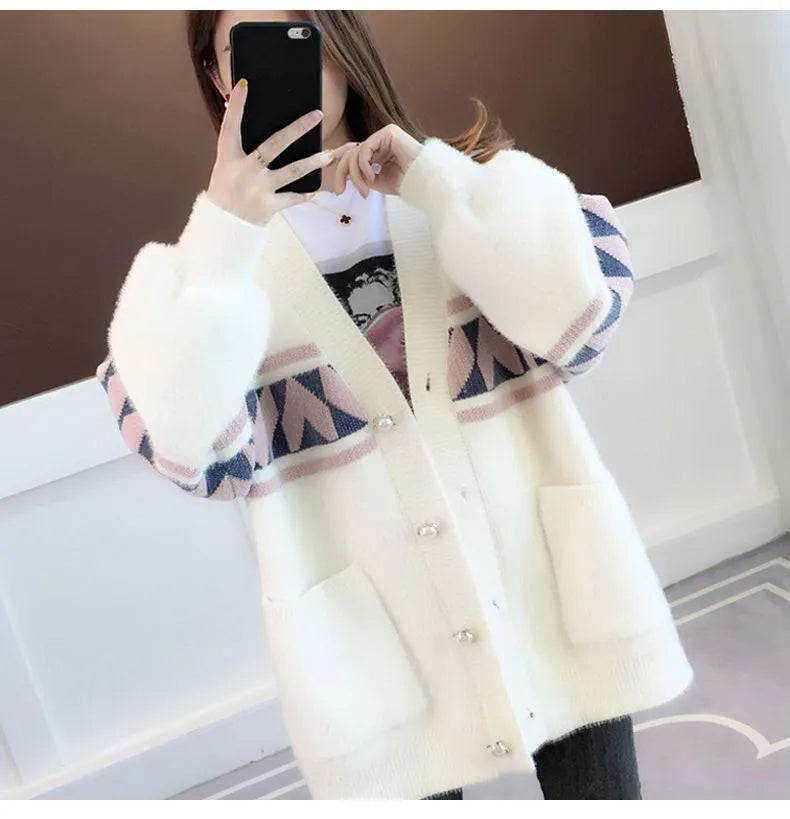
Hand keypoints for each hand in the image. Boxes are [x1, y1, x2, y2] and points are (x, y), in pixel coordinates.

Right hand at [206, 79, 335, 226]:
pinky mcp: (269, 206)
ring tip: (330, 154)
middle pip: (274, 144)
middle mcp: (244, 171)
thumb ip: (240, 146)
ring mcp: (258, 189)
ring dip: (313, 161)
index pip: (230, 126)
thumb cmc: (228, 191)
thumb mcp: (226, 166)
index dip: (237, 106)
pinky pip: (293, 197)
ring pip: (292, 171)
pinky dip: (305, 193)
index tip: (245, 84)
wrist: (225, 227)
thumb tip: (251, 116)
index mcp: (228, 158)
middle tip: (317, 114)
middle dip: (297, 128)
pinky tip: (318, 188)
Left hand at [332, 124, 421, 197]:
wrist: (424, 181)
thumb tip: (347, 176)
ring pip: (356, 153)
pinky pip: (365, 148)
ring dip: (356, 175)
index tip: (338, 191)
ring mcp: (384, 136)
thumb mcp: (378, 182)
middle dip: (342, 173)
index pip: (353, 158)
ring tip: (365, 190)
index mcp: (378, 153)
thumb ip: (362, 177)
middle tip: (340, 191)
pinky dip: (364, 166)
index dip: (342, 173)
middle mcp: (379, 142)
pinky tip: (372, 177)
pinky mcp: (388, 132)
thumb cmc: (406, 183)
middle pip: (350, 153)